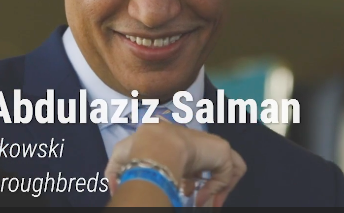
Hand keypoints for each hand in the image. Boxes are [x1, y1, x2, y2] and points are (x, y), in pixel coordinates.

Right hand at [105, 121, 246, 207]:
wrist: (156, 147)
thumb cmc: (139, 149)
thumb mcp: (119, 156)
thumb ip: (114, 171)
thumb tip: (113, 186)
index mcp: (177, 141)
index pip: (189, 157)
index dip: (189, 178)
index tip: (183, 189)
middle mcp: (195, 141)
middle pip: (211, 160)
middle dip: (207, 183)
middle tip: (197, 198)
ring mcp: (209, 144)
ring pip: (227, 163)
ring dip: (219, 186)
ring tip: (207, 203)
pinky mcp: (222, 150)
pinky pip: (230, 171)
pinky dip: (220, 187)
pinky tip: (204, 196)